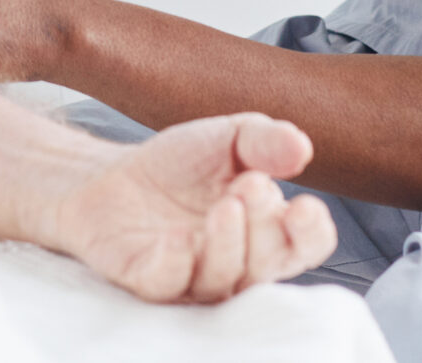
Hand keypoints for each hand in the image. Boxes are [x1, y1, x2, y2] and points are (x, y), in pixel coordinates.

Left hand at [54, 114, 336, 302]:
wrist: (110, 173)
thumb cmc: (178, 164)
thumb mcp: (227, 139)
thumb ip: (264, 141)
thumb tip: (302, 147)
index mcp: (266, 231)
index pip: (306, 245)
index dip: (311, 232)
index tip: (303, 205)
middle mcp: (236, 263)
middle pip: (269, 264)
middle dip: (266, 226)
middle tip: (251, 185)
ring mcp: (193, 276)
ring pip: (224, 280)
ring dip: (228, 244)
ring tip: (225, 205)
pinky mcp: (148, 278)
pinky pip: (169, 282)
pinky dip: (177, 261)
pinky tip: (179, 236)